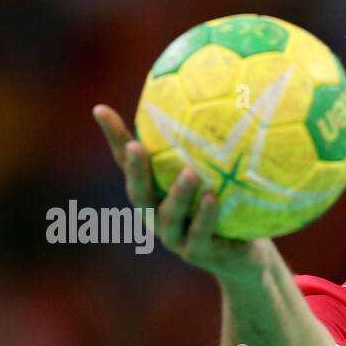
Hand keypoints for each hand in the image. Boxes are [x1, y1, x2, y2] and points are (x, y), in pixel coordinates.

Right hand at [92, 104, 268, 279]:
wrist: (245, 257)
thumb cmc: (227, 207)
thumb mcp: (217, 175)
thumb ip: (206, 144)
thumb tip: (205, 88)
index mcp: (153, 193)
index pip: (128, 162)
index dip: (113, 138)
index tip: (101, 109)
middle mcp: (156, 214)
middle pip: (139, 191)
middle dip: (135, 169)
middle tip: (137, 146)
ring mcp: (175, 237)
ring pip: (169, 216)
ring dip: (178, 195)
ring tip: (190, 173)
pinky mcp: (198, 254)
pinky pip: (201, 234)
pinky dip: (206, 217)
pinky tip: (213, 198)